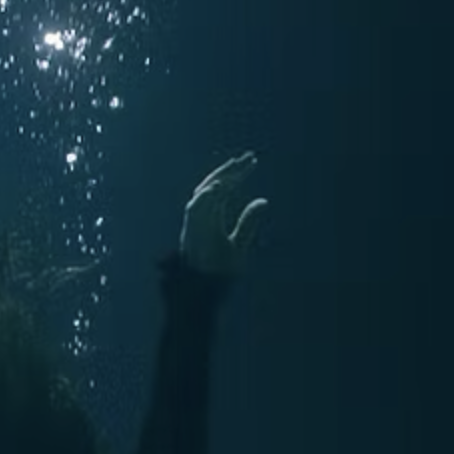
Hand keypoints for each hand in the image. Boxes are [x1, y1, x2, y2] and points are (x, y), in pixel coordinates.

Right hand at [179, 151, 267, 275]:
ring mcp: (194, 225)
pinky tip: (218, 187)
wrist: (204, 295)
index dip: (237, 174)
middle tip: (249, 158)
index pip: (224, 189)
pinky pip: (194, 212)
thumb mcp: (240, 244)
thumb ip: (248, 222)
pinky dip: (204, 198)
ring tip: (236, 166)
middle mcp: (201, 218)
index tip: (253, 161)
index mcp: (211, 218)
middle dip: (230, 171)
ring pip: (203, 194)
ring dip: (218, 179)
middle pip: (214, 186)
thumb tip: (263, 201)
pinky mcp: (190, 235)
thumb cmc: (219, 273)